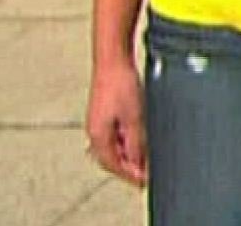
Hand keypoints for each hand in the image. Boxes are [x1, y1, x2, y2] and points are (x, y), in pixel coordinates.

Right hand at [85, 57, 148, 184]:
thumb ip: (136, 142)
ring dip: (128, 155)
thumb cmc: (120, 84)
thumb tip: (138, 162)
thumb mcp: (134, 118)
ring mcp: (99, 122)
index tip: (145, 182)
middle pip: (111, 159)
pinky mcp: (105, 113)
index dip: (130, 175)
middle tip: (145, 175)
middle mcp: (95, 131)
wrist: (113, 60)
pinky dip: (126, 142)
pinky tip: (137, 140)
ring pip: (113, 147)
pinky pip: (115, 135)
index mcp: (98, 135)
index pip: (113, 165)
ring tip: (144, 161)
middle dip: (128, 168)